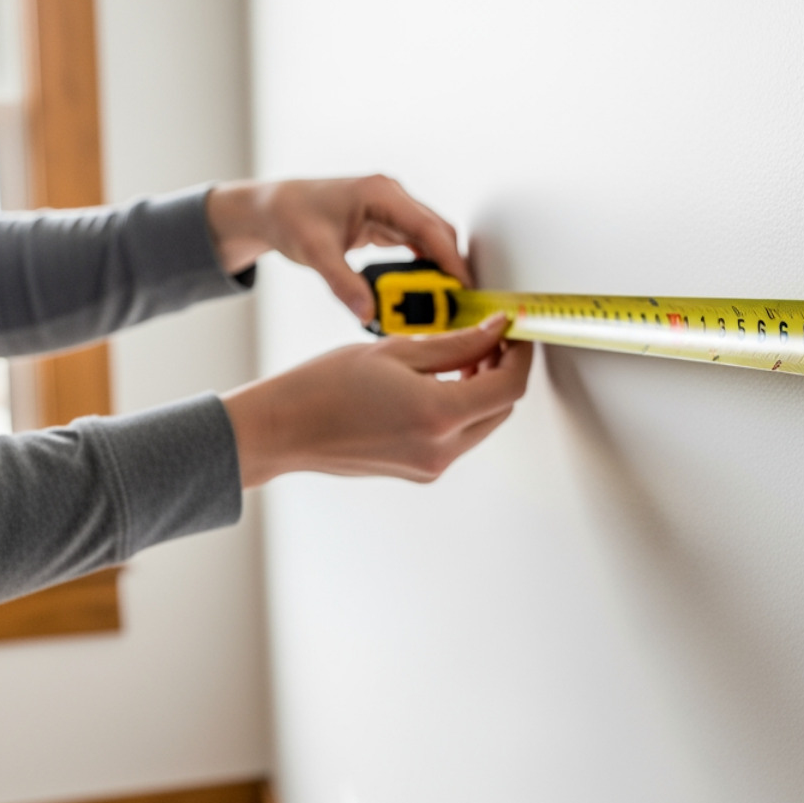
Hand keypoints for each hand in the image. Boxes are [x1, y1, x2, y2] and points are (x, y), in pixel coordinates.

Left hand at [205, 175, 468, 323]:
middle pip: (438, 232)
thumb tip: (368, 314)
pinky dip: (424, 265)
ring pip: (431, 238)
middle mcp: (391, 197)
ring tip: (441, 301)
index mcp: (380, 194)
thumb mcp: (314, 253)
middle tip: (455, 302)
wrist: (271, 207)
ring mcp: (391, 208)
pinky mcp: (386, 222)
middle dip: (451, 266)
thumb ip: (343, 284)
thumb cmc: (290, 217)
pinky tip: (423, 289)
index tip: (463, 287)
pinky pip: (417, 243)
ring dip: (439, 267)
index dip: (451, 259)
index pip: (429, 227)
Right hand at [221, 315, 531, 486]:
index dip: (519, 355)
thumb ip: (457, 343)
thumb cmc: (325, 386)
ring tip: (459, 356)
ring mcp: (431, 466)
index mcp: (439, 416)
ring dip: (482, 390)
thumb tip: (496, 331)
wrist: (284, 429)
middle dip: (502, 371)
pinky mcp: (419, 472)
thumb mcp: (397, 350)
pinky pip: (457, 438)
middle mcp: (441, 450)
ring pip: (481, 424)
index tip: (514, 332)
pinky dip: (459, 409)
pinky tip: (438, 382)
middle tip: (487, 338)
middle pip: (501, 409)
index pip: (508, 387)